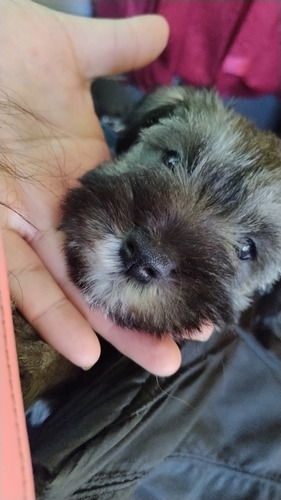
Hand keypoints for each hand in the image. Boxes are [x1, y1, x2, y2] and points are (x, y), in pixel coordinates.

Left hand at [0, 0, 212, 375]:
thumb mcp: (60, 49)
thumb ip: (113, 51)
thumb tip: (163, 34)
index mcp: (81, 172)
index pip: (128, 225)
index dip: (161, 256)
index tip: (197, 282)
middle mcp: (54, 209)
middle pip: (104, 268)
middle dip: (143, 306)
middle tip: (187, 341)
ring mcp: (19, 227)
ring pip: (67, 288)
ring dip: (106, 326)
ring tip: (154, 359)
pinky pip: (18, 284)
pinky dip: (49, 315)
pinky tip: (82, 347)